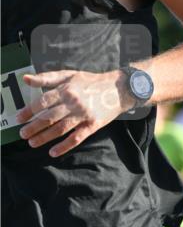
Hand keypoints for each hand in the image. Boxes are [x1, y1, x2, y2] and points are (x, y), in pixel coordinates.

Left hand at [17, 69, 134, 156]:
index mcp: (66, 89)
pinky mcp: (93, 125)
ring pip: (60, 129)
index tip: (19, 118)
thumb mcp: (69, 74)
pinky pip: (77, 138)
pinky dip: (64, 146)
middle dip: (34, 127)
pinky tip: (53, 152)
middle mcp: (73, 102)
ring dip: (45, 137)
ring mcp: (83, 115)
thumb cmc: (91, 82)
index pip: (42, 102)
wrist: (118, 89)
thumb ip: (46, 77)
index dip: (29, 111)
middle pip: (49, 117)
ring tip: (32, 143)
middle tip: (22, 134)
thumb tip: (25, 79)